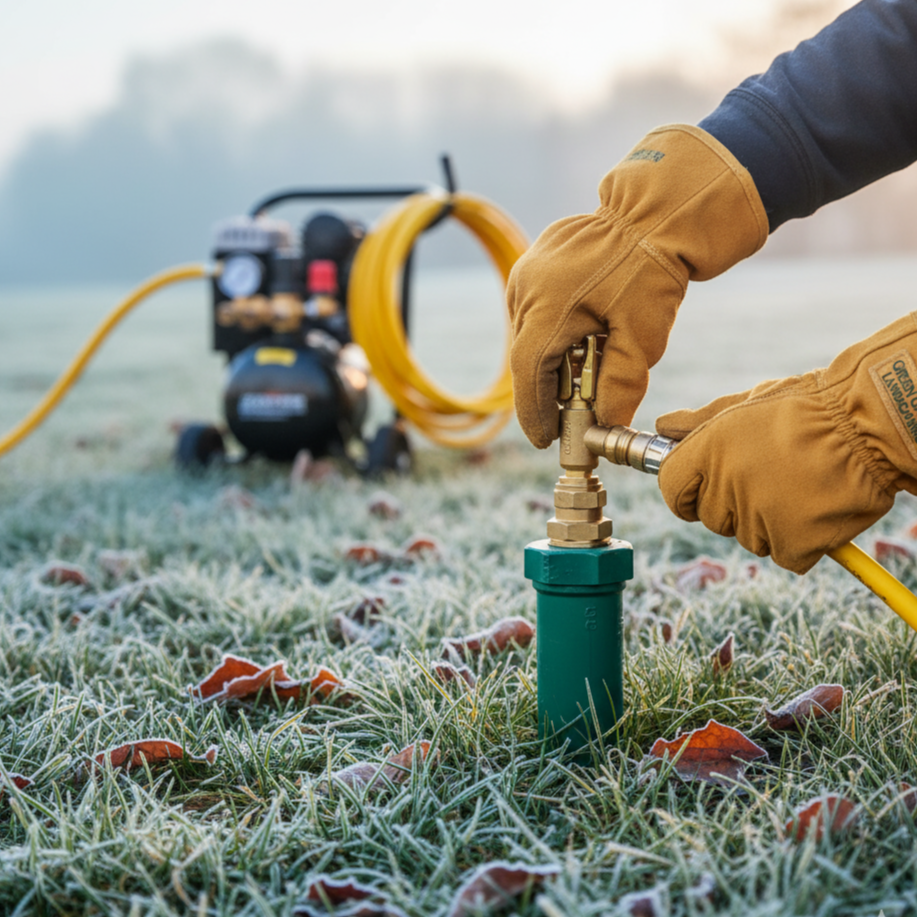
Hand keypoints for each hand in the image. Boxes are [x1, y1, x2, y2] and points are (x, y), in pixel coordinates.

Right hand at [506, 124, 766, 447]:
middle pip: (526, 357)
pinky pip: (532, 310)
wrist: (655, 210)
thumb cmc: (652, 270)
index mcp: (547, 309)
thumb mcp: (642, 338)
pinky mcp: (533, 263)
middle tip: (568, 417)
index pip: (529, 376)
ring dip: (547, 361)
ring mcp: (526, 273)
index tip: (546, 439)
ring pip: (526, 334)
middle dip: (543, 391)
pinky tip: (578, 339)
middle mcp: (526, 290)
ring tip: (577, 377)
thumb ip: (620, 386)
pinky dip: (550, 333)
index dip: (535, 414)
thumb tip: (606, 424)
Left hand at [657, 315, 916, 572]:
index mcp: (708, 452)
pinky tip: (815, 509)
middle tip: (768, 477)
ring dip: (768, 522)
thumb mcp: (746, 404)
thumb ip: (699, 422)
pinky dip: (800, 541)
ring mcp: (759, 518)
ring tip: (798, 486)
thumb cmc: (807, 407)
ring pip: (748, 537)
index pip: (672, 489)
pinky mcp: (793, 543)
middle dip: (733, 504)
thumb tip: (662, 426)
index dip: (686, 491)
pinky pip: (784, 555)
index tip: (702, 488)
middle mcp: (726, 487)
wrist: (868, 424)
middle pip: (711, 517)